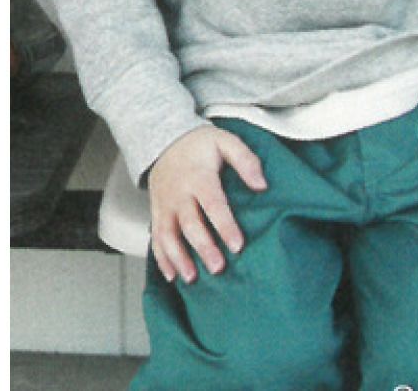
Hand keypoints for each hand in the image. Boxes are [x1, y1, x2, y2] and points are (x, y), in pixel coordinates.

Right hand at [147, 124, 267, 283]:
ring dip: (179, 258)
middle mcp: (179, 193)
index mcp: (199, 176)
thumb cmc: (199, 144)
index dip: (225, 226)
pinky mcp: (156, 213)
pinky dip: (162, 259)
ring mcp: (165, 205)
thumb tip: (261, 184)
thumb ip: (245, 160)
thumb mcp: (226, 141)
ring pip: (168, 235)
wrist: (166, 140)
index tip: (237, 245)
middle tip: (218, 267)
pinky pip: (156, 238)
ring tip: (192, 277)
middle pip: (190, 224)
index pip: (213, 204)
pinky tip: (172, 275)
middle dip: (203, 248)